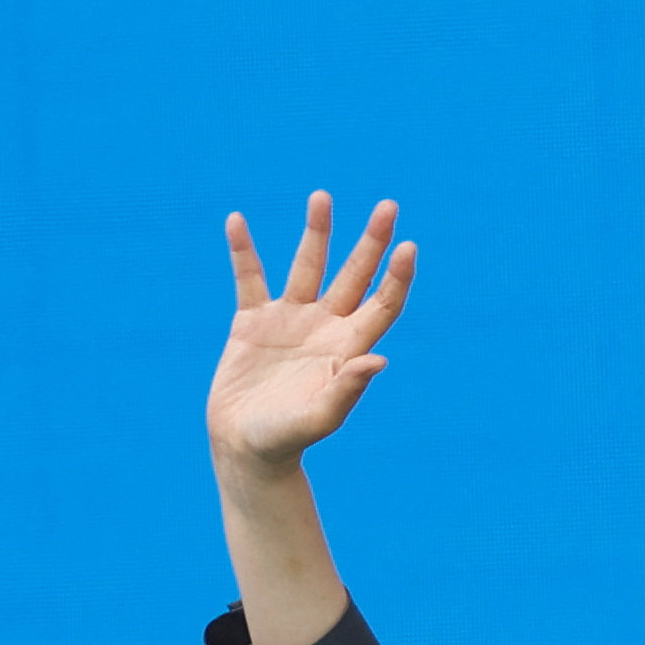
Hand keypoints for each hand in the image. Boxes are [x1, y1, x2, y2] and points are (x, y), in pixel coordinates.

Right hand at [206, 192, 415, 477]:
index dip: (396, 277)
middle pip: (354, 275)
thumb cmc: (287, 439)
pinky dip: (242, 251)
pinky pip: (248, 278)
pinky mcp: (252, 322)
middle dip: (371, 241)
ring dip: (316, 232)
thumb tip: (379, 360)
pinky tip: (237, 221)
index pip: (382, 304)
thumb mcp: (320, 417)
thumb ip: (348, 389)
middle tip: (389, 205)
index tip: (407, 246)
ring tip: (322, 197)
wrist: (246, 447)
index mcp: (349, 348)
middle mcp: (325, 327)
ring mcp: (289, 320)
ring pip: (307, 266)